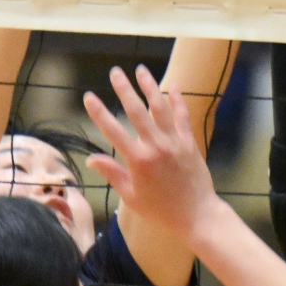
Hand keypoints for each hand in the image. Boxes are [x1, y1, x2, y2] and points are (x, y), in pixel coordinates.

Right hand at [84, 65, 220, 240]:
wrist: (196, 215)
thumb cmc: (160, 210)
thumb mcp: (131, 196)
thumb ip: (112, 174)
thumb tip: (91, 159)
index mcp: (138, 160)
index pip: (113, 131)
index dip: (99, 112)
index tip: (89, 97)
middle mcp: (156, 146)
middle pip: (137, 111)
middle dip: (124, 89)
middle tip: (115, 72)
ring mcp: (174, 142)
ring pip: (160, 108)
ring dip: (150, 87)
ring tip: (141, 70)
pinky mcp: (189, 143)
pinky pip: (183, 117)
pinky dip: (178, 101)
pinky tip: (173, 86)